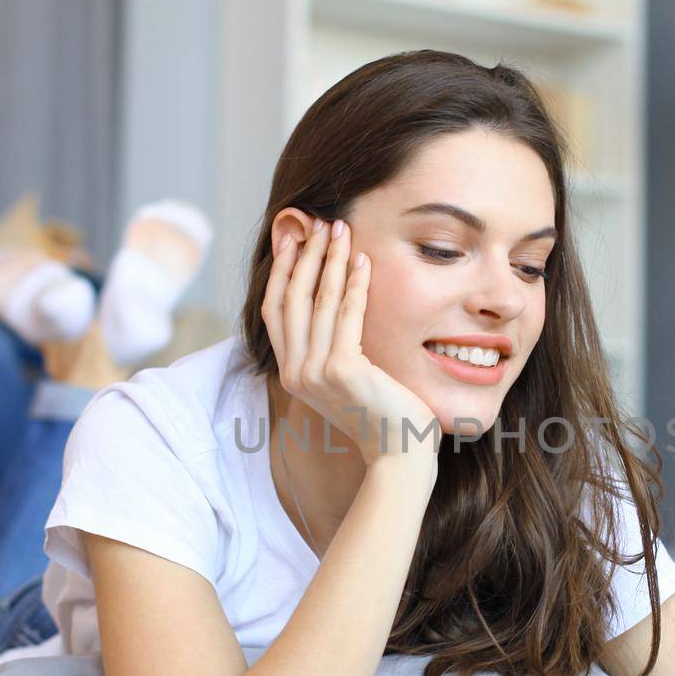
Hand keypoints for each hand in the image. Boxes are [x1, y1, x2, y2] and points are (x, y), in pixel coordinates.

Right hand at [260, 217, 437, 467]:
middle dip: (304, 255)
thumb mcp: (346, 378)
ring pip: (317, 302)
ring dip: (329, 260)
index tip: (293, 237)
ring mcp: (315, 373)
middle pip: (291, 299)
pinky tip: (364, 261)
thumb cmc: (382, 414)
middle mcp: (295, 373)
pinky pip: (347, 315)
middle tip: (320, 223)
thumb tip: (331, 301)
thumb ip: (331, 347)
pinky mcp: (342, 371)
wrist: (399, 452)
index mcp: (291, 373)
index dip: (282, 271)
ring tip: (341, 230)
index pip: (275, 311)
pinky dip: (354, 284)